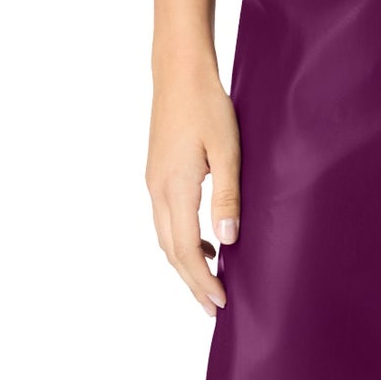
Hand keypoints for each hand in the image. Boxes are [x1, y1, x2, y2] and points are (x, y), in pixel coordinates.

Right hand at [145, 60, 240, 316]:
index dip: (202, 279)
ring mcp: (153, 182)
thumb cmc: (207, 105)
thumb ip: (227, 197)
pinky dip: (181, 242)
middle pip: (171, 251)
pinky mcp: (156, 174)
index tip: (220, 302)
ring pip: (165, 238)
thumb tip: (227, 241)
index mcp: (174, 187)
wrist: (178, 71)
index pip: (186, 249)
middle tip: (212, 308)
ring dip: (185, 264)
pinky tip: (205, 244)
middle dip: (191, 282)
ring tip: (208, 284)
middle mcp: (157, 190)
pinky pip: (165, 221)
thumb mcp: (227, 151)